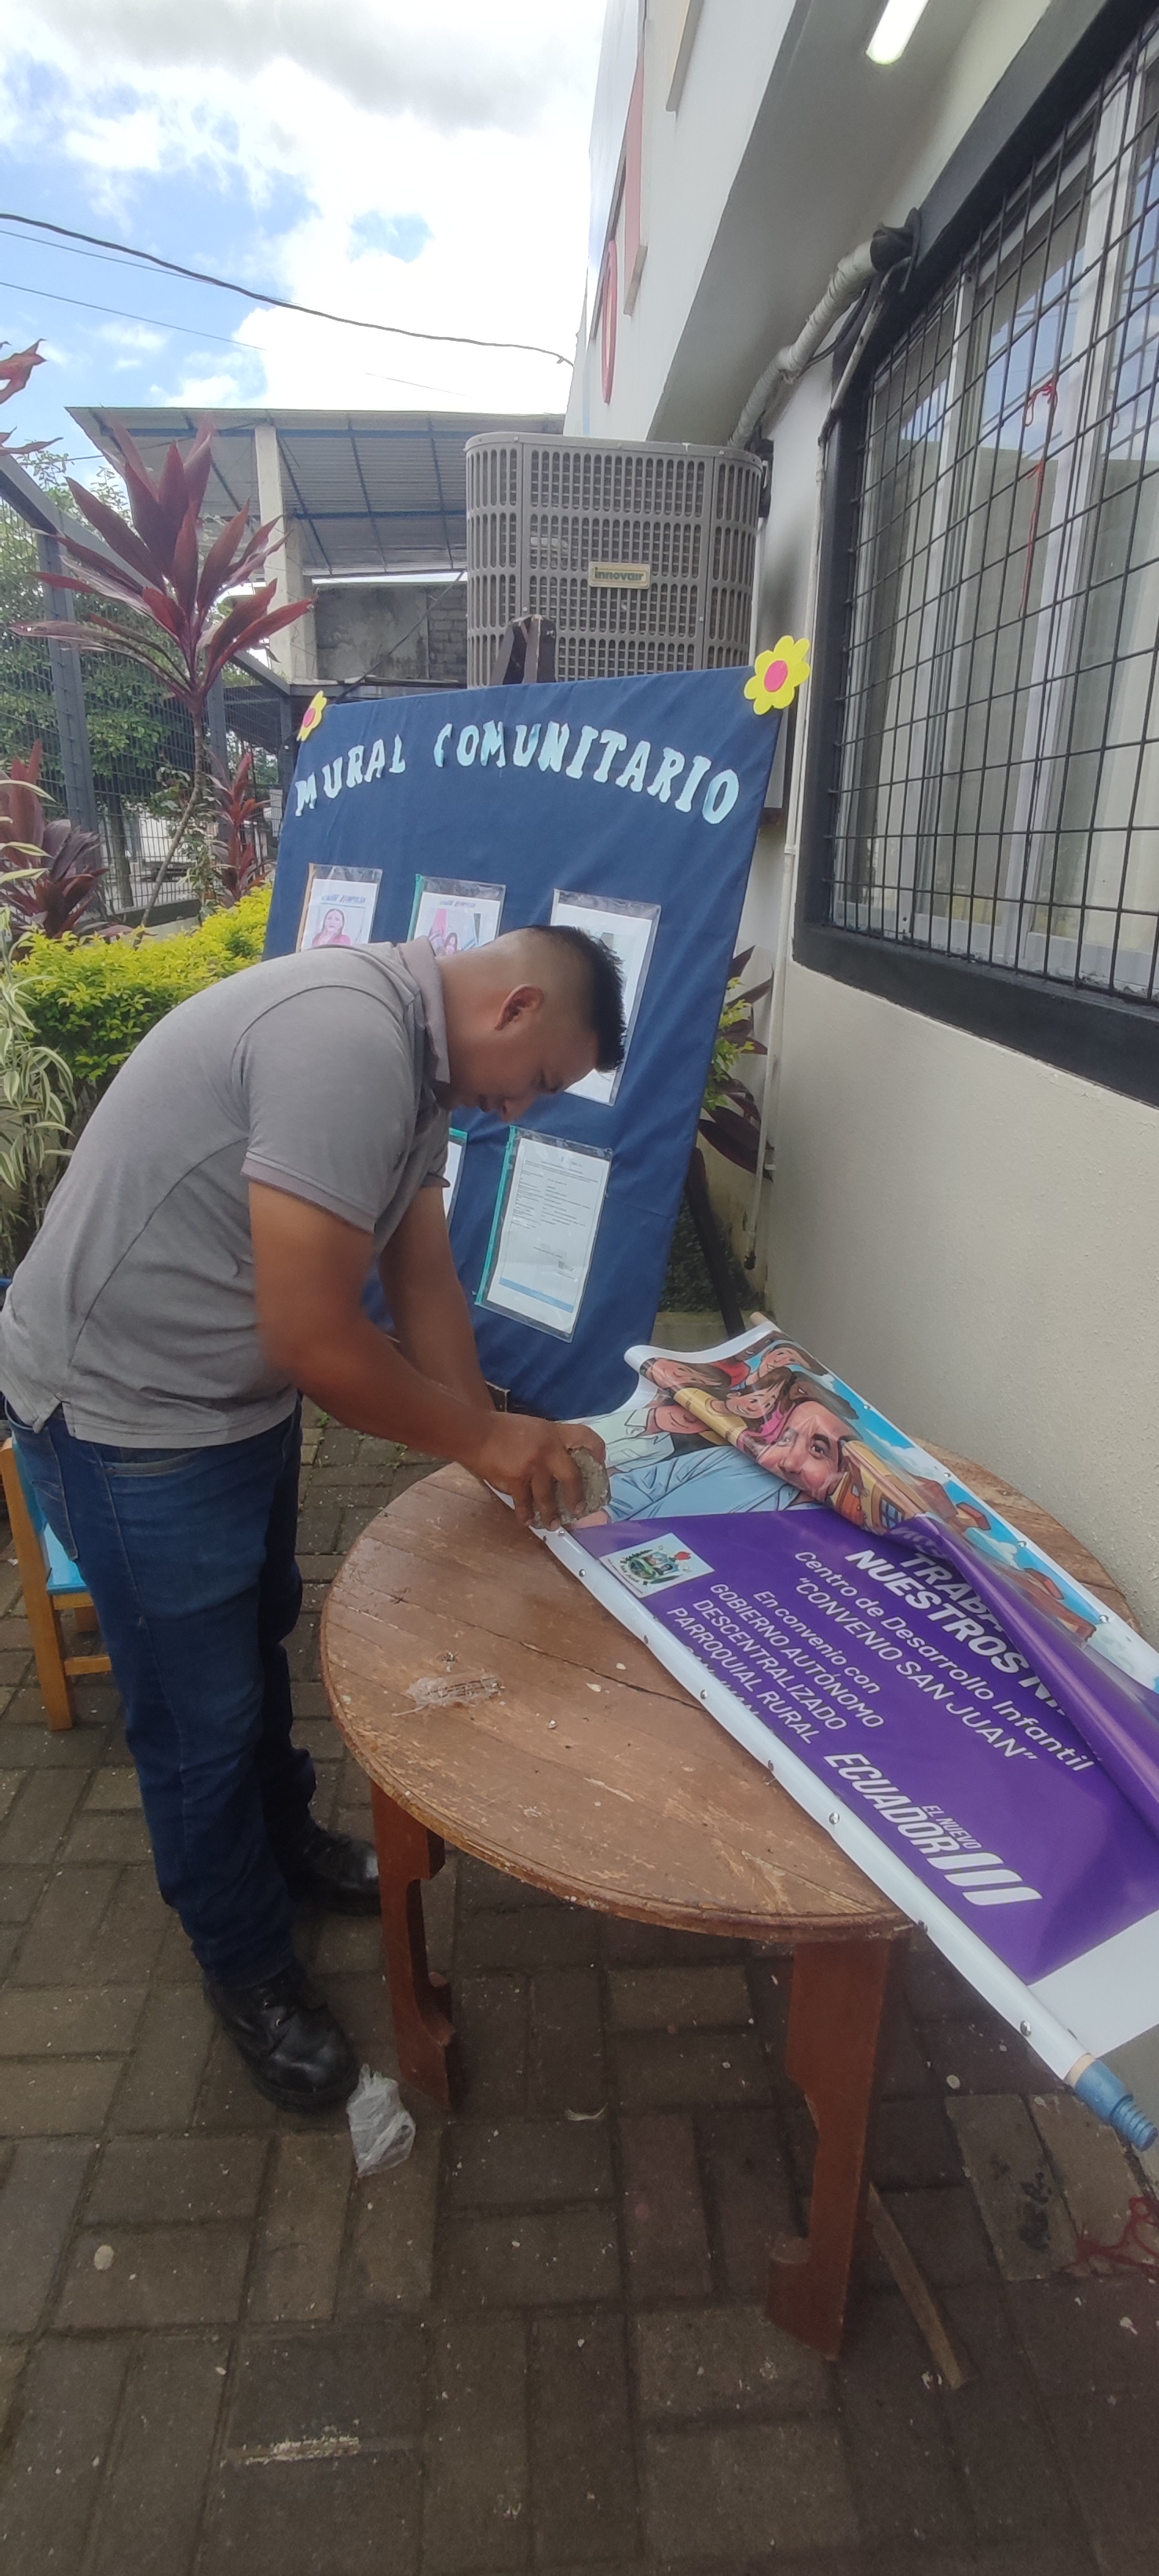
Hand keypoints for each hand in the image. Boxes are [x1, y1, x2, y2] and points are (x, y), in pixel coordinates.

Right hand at [462, 1414, 605, 1527]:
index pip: (585, 1436)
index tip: (601, 1463)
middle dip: (576, 1496)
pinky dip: (526, 1514)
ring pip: (548, 1496)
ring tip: (553, 1524)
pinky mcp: (516, 1479)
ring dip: (551, 1513)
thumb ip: (548, 1443)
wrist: (474, 1432)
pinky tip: (528, 1521)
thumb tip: (560, 1464)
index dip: (597, 1449)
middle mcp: (548, 1449)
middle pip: (572, 1476)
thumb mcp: (533, 1428)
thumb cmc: (501, 1429)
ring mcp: (533, 1465)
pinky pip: (525, 1502)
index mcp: (553, 1432)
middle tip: (578, 1510)